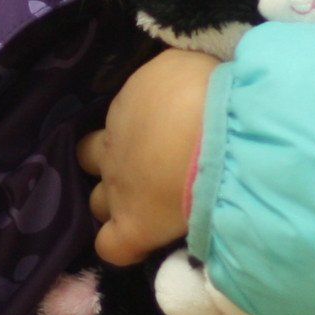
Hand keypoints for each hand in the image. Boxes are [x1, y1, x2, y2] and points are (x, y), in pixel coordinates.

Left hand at [76, 48, 214, 266]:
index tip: (170, 138)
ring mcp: (118, 186)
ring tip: (149, 210)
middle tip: (151, 172)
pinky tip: (143, 247)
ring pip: (98, 200)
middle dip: (115, 165)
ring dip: (118, 204)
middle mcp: (116, 142)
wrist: (223, 133)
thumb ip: (183, 82)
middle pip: (92, 157)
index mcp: (135, 98)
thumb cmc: (215, 90)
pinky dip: (122, 247)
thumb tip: (191, 88)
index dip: (144, 131)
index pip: (127, 116)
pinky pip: (111, 246)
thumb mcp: (195, 66)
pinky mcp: (132, 225)